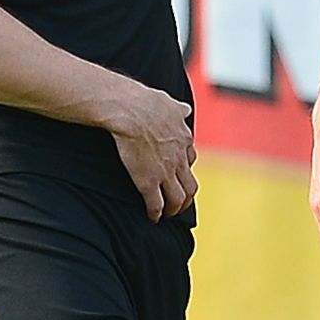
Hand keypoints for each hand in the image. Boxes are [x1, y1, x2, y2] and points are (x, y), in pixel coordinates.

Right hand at [109, 88, 197, 221]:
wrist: (129, 109)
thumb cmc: (145, 102)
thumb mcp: (169, 102)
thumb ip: (177, 108)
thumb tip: (184, 108)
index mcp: (183, 139)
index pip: (190, 160)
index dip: (185, 169)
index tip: (179, 173)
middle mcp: (178, 159)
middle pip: (190, 185)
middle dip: (187, 197)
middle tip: (181, 202)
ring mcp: (164, 172)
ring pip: (178, 199)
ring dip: (175, 209)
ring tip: (169, 214)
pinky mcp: (148, 182)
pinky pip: (156, 205)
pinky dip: (156, 214)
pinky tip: (152, 217)